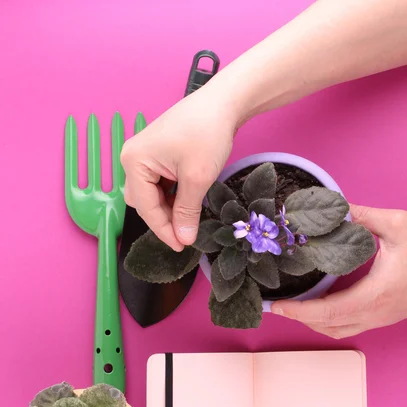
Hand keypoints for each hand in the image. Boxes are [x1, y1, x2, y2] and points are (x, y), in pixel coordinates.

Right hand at [120, 87, 235, 250]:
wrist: (223, 102)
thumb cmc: (207, 133)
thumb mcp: (197, 178)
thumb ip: (187, 212)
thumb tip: (184, 239)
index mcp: (134, 162)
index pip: (145, 208)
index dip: (164, 230)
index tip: (182, 247)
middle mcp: (132, 158)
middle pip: (143, 203)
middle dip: (164, 219)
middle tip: (187, 234)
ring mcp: (143, 155)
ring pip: (151, 195)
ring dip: (169, 208)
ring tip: (190, 217)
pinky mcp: (156, 155)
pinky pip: (158, 184)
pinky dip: (172, 196)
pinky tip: (188, 200)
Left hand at [271, 205, 406, 337]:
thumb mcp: (398, 226)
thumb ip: (362, 217)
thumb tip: (334, 207)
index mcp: (377, 296)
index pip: (327, 312)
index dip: (299, 312)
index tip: (277, 307)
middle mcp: (378, 313)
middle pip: (329, 326)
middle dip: (300, 319)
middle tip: (278, 305)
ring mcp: (383, 318)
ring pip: (340, 330)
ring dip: (314, 321)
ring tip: (294, 305)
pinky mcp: (386, 315)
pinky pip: (350, 325)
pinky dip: (329, 319)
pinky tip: (319, 302)